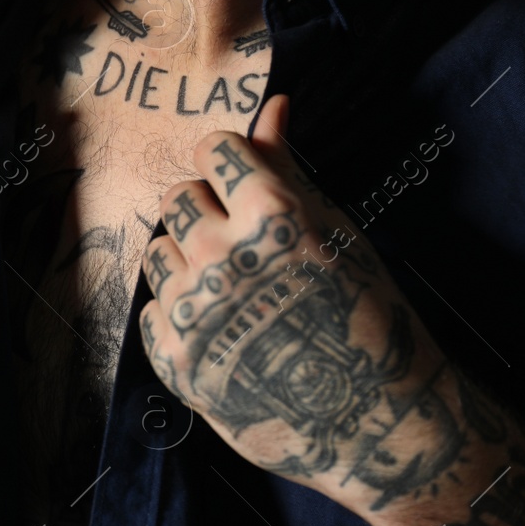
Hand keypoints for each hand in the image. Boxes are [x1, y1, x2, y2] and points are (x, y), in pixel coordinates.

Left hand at [139, 95, 483, 511]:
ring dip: (187, 259)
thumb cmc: (366, 315)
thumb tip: (272, 104)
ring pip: (159, 249)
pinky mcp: (173, 358)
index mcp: (270, 215)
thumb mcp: (335, 232)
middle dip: (206, 210)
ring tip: (235, 291)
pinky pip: (152, 306)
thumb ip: (288, 167)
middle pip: (178, 196)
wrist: (372, 422)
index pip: (213, 149)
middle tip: (246, 248)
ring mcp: (193, 308)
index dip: (229, 165)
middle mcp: (221, 255)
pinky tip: (221, 329)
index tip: (243, 186)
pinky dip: (178, 311)